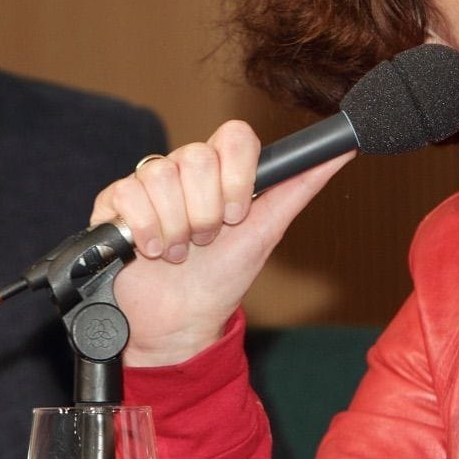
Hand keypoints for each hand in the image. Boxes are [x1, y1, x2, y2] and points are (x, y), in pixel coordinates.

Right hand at [88, 119, 353, 365]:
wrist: (179, 323)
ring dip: (176, 227)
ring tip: (179, 252)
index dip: (237, 174)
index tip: (238, 214)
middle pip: (196, 157)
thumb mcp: (268, 229)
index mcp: (223, 169)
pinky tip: (150, 251)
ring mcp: (148, 183)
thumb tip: (345, 147)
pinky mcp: (113, 202)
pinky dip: (145, 230)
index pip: (234, 135)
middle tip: (206, 240)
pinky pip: (127, 193)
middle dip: (206, 212)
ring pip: (161, 176)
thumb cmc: (223, 276)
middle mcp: (184, 169)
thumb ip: (302, 184)